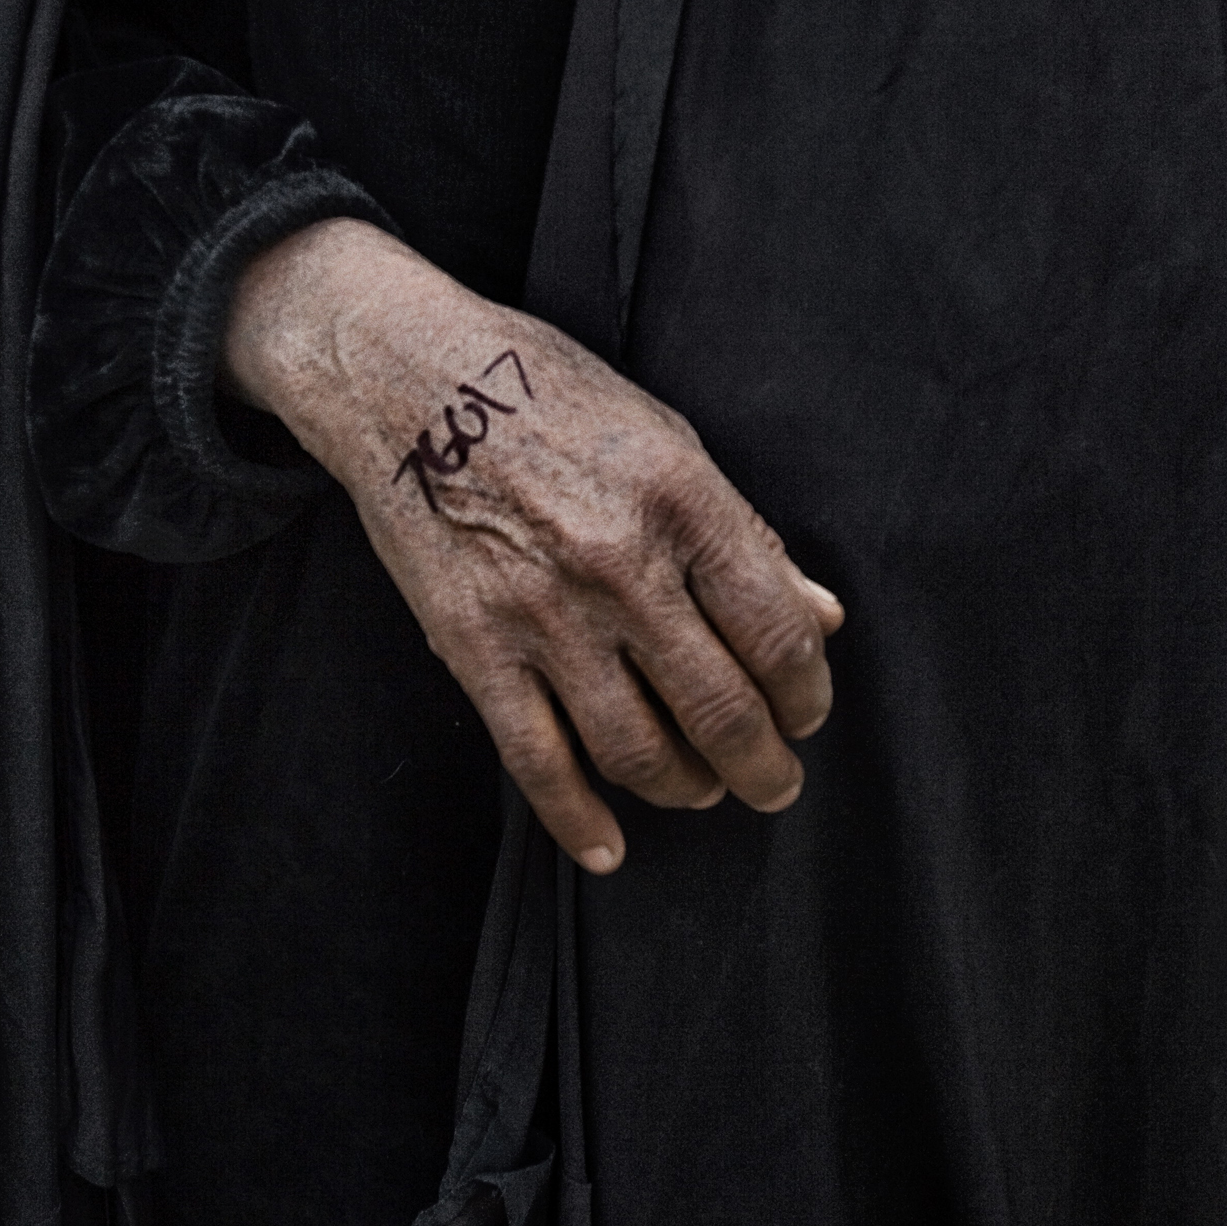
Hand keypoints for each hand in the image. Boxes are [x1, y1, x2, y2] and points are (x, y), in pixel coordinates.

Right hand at [225, 219, 844, 873]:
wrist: (407, 379)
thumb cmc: (548, 396)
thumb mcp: (667, 439)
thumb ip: (743, 537)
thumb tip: (819, 615)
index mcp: (681, 501)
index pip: (777, 635)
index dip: (807, 694)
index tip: (807, 712)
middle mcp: (619, 565)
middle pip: (720, 709)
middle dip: (763, 765)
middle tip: (774, 780)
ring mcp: (542, 614)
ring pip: (638, 750)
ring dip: (687, 789)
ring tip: (704, 790)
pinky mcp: (474, 647)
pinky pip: (538, 762)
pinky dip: (579, 820)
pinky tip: (609, 846)